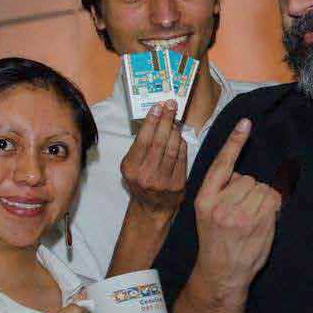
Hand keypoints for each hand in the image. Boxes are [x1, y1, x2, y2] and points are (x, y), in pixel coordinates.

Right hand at [120, 100, 188, 217]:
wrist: (152, 208)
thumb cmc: (141, 181)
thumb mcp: (132, 166)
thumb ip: (140, 146)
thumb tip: (154, 119)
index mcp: (130, 168)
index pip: (143, 140)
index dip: (152, 121)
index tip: (158, 106)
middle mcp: (145, 175)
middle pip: (159, 142)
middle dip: (166, 120)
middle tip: (171, 105)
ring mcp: (163, 181)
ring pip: (172, 149)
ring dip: (175, 130)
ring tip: (175, 119)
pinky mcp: (177, 185)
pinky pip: (182, 158)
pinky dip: (181, 144)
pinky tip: (180, 136)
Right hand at [191, 119, 280, 298]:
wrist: (221, 274)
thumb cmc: (217, 243)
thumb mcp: (207, 213)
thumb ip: (222, 192)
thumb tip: (241, 176)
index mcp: (204, 199)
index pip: (221, 165)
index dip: (234, 142)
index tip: (245, 123)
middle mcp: (220, 205)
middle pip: (248, 178)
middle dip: (249, 191)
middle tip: (241, 213)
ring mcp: (240, 215)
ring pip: (263, 189)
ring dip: (262, 200)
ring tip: (250, 220)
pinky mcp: (258, 223)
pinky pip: (273, 201)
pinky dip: (272, 207)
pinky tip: (261, 221)